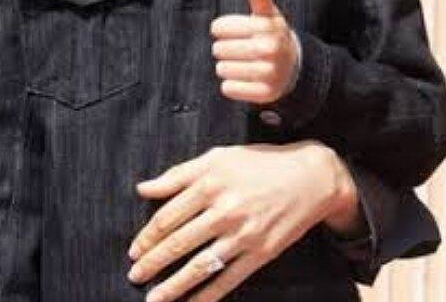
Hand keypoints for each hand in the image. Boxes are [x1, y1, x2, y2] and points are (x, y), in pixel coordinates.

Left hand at [128, 142, 358, 301]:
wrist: (311, 177)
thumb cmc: (258, 163)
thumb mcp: (217, 157)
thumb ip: (177, 174)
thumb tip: (143, 188)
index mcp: (209, 183)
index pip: (168, 217)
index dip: (147, 237)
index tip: (133, 251)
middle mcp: (224, 210)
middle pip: (179, 242)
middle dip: (153, 263)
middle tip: (134, 276)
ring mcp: (243, 234)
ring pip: (201, 265)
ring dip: (174, 285)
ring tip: (154, 299)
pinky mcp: (261, 253)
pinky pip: (229, 279)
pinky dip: (208, 295)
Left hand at [209, 0, 298, 103]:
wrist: (295, 67)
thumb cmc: (274, 36)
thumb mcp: (268, 14)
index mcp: (267, 28)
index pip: (219, 28)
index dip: (220, 29)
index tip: (228, 31)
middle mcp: (269, 50)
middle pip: (219, 50)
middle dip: (222, 49)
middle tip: (234, 49)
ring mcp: (268, 73)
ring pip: (222, 69)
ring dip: (226, 67)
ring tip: (240, 64)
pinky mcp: (264, 93)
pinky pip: (229, 88)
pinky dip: (231, 85)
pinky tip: (243, 78)